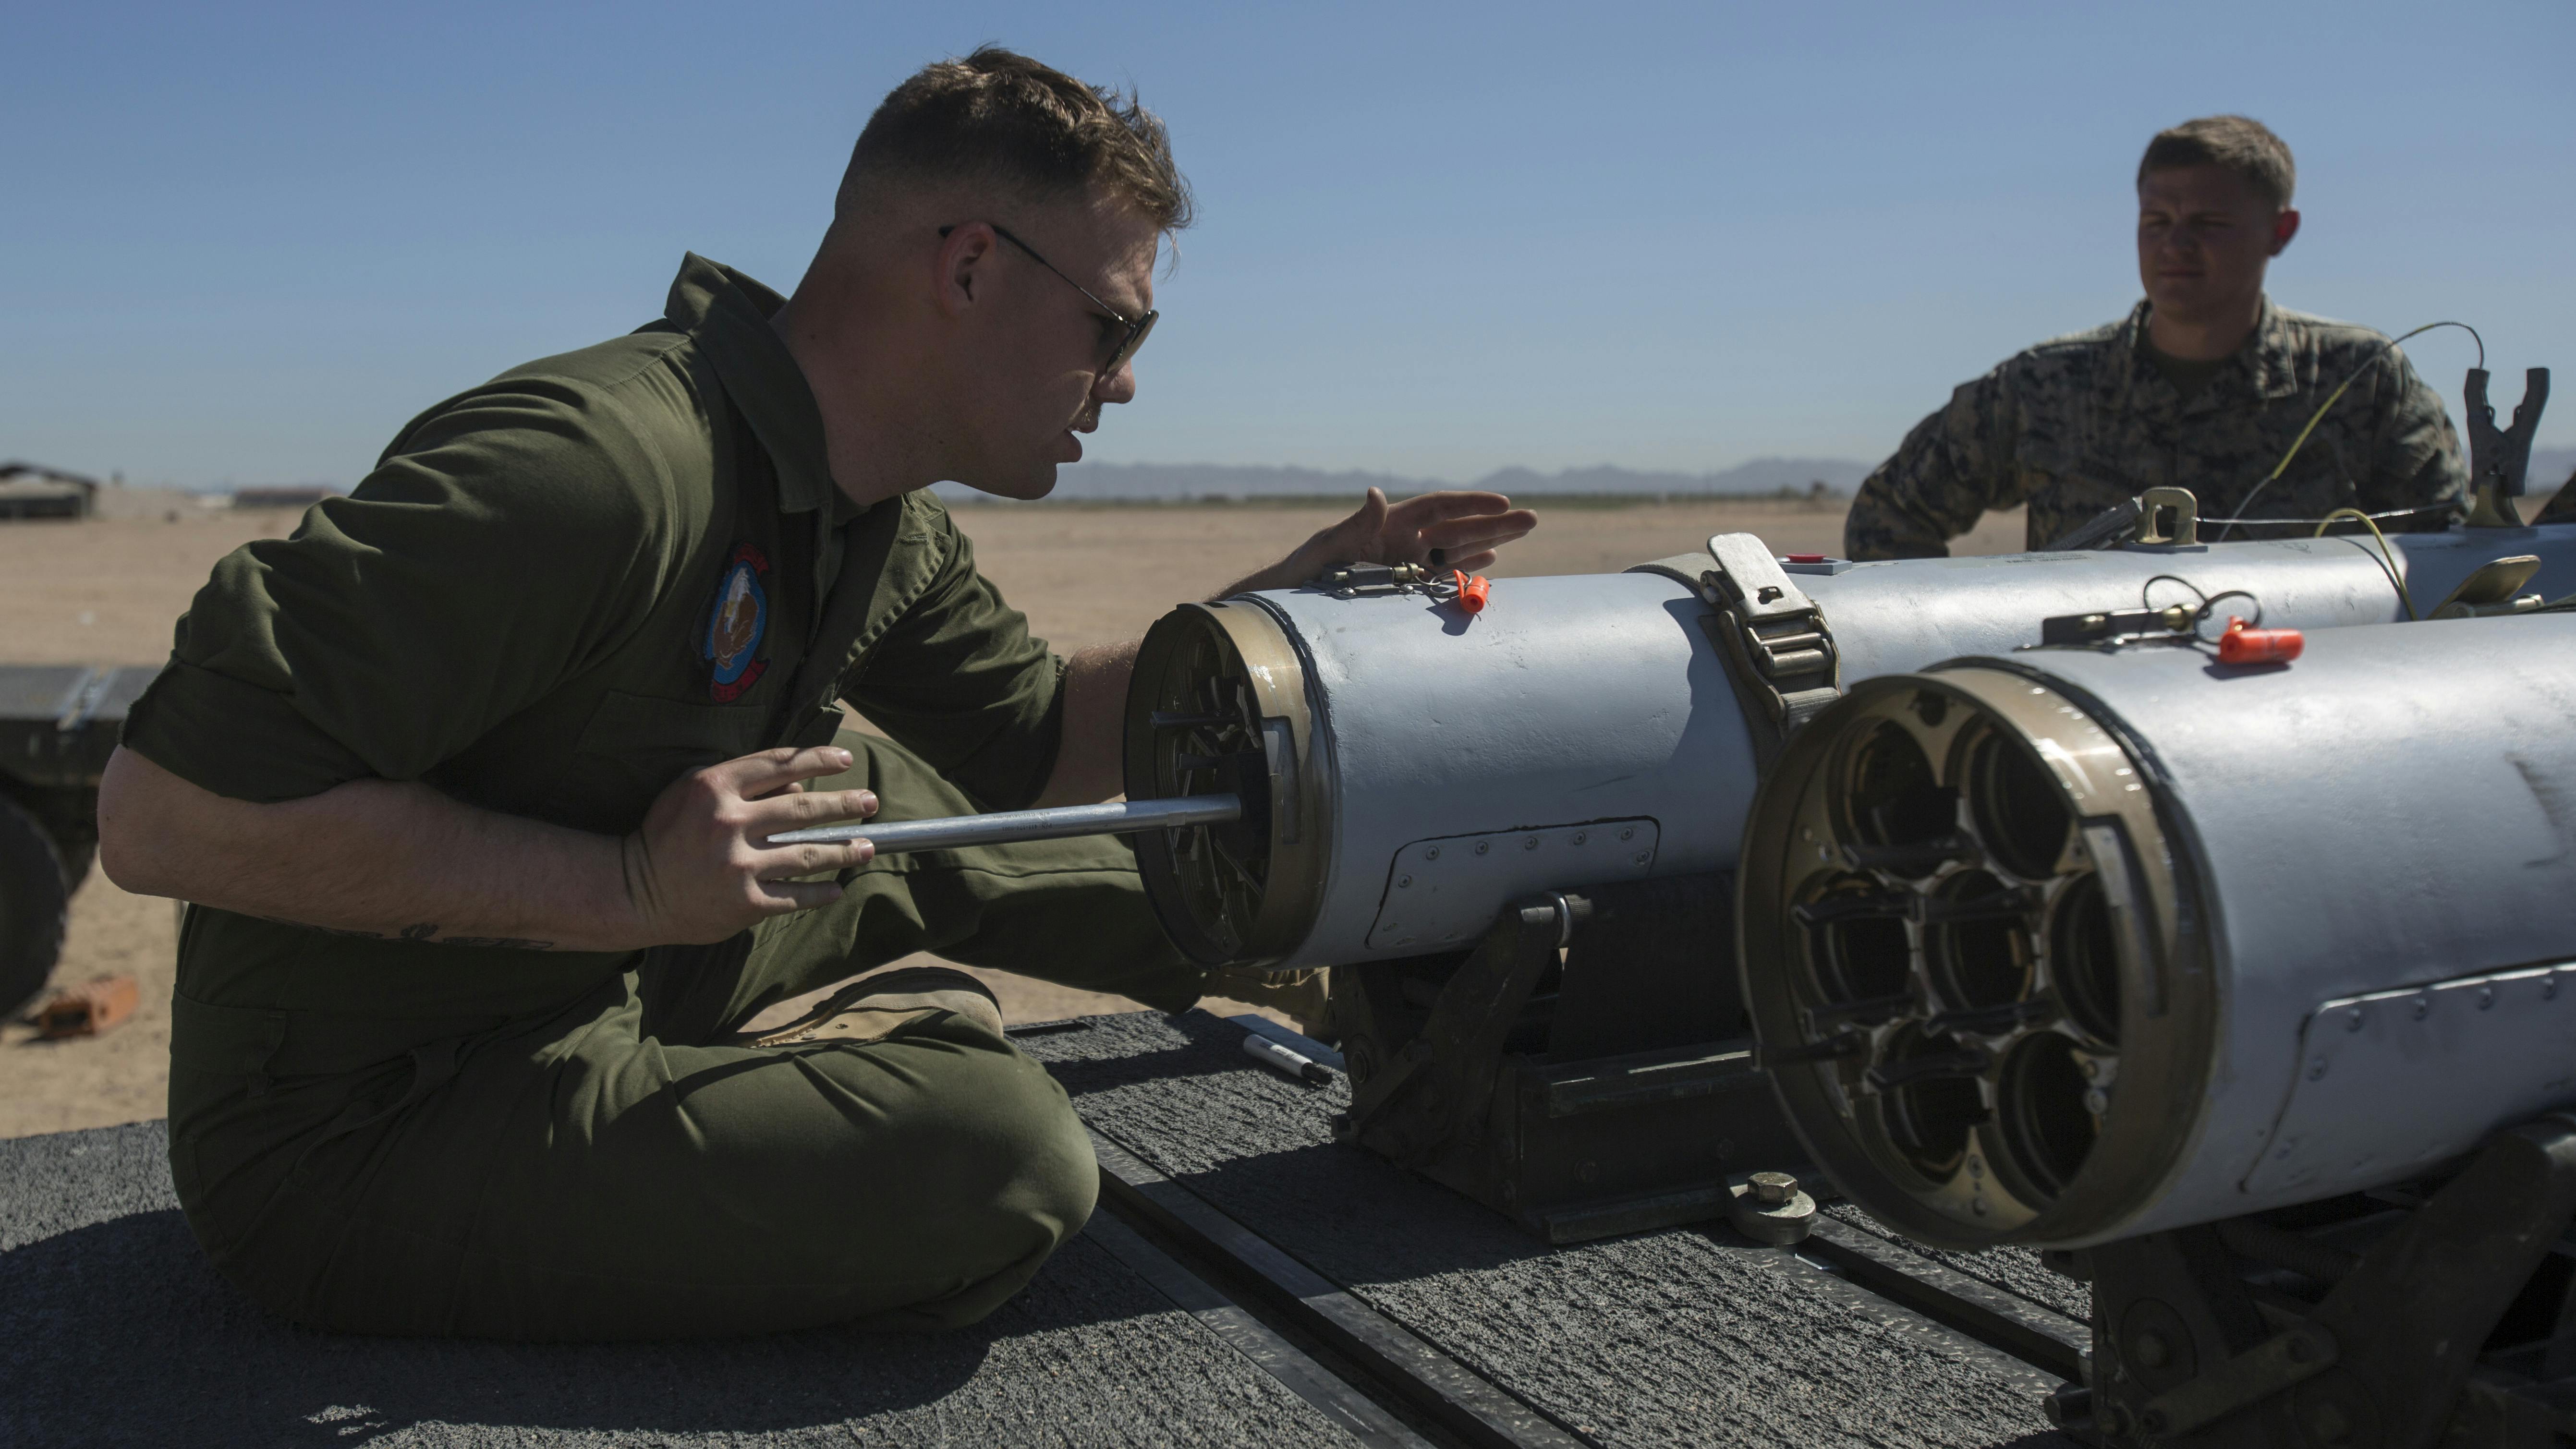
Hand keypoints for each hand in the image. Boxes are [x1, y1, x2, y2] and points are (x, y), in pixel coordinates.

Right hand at [618, 745, 879, 944]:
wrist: (632, 890)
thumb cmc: (666, 835)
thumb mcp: (690, 792)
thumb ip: (740, 781)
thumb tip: (796, 782)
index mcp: (716, 787)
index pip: (780, 764)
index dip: (819, 760)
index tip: (847, 760)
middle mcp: (729, 823)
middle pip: (803, 808)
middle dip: (844, 804)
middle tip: (871, 802)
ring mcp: (738, 865)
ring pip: (807, 854)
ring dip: (844, 850)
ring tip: (867, 847)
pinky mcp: (743, 902)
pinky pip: (794, 896)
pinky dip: (819, 893)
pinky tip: (837, 889)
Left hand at [1224, 487, 1539, 594]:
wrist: (1295, 600)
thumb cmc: (1308, 569)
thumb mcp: (1330, 544)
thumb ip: (1357, 522)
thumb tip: (1375, 493)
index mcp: (1392, 522)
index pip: (1439, 507)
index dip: (1471, 504)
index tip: (1502, 502)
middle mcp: (1406, 539)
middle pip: (1459, 526)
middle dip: (1496, 522)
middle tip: (1533, 518)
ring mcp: (1410, 562)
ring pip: (1459, 548)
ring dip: (1492, 541)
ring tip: (1525, 532)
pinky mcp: (1407, 584)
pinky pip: (1444, 574)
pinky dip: (1467, 567)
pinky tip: (1492, 560)